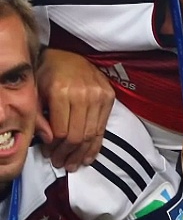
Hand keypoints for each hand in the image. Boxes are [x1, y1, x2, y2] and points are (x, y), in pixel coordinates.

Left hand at [36, 50, 114, 170]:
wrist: (68, 54)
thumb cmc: (48, 74)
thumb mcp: (35, 93)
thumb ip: (39, 118)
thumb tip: (48, 141)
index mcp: (61, 91)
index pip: (61, 130)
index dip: (55, 148)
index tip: (49, 155)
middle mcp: (83, 93)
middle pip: (78, 135)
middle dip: (68, 154)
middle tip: (62, 164)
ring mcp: (99, 95)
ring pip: (92, 134)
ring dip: (82, 153)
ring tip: (74, 164)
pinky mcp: (109, 97)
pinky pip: (103, 127)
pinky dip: (96, 144)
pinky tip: (89, 156)